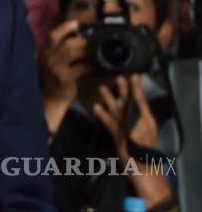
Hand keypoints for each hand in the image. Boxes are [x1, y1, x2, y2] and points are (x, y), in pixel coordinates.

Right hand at [41, 20, 89, 104]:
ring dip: (86, 51)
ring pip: (71, 53)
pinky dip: (89, 66)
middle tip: (94, 42)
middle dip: (82, 41)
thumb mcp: (56, 59)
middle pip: (66, 43)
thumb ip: (65, 48)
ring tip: (97, 52)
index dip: (63, 28)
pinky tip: (96, 67)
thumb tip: (82, 36)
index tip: (75, 23)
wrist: (53, 95)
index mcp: (48, 50)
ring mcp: (56, 67)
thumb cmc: (58, 74)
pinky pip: (79, 68)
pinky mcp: (64, 78)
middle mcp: (49, 57)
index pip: (52, 36)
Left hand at [92, 75, 171, 207]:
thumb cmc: (141, 149)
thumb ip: (138, 116)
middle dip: (125, 89)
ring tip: (101, 87)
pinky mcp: (121, 138)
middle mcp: (142, 124)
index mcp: (148, 121)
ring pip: (119, 111)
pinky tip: (96, 108)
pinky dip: (103, 115)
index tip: (134, 74)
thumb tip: (129, 101)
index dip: (137, 87)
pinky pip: (110, 124)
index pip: (143, 101)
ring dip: (110, 99)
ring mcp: (131, 131)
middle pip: (132, 103)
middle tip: (119, 76)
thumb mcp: (144, 130)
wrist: (143, 169)